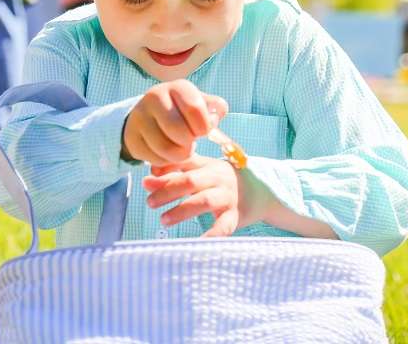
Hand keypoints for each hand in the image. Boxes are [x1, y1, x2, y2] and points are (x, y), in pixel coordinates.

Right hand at [121, 79, 227, 165]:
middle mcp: (155, 96)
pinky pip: (153, 158)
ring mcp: (140, 116)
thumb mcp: (202, 105)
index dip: (204, 127)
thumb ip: (215, 109)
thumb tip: (214, 118)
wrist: (149, 116)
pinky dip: (165, 161)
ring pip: (165, 148)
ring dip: (179, 155)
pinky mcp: (131, 136)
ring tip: (181, 149)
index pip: (195, 109)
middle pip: (179, 131)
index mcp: (177, 87)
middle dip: (190, 143)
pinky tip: (166, 152)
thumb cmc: (183, 111)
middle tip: (190, 143)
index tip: (203, 131)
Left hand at [143, 155, 273, 236]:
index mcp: (207, 166)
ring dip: (182, 210)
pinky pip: (223, 226)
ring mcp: (227, 197)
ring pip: (204, 201)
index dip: (164, 174)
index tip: (146, 184)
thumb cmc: (220, 181)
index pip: (183, 166)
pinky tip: (198, 242)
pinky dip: (211, 235)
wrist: (260, 192)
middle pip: (190, 181)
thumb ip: (174, 172)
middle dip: (168, 191)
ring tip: (164, 220)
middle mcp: (217, 179)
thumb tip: (147, 180)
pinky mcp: (235, 216)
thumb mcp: (201, 171)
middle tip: (150, 203)